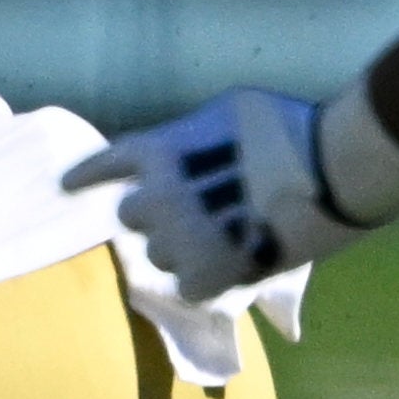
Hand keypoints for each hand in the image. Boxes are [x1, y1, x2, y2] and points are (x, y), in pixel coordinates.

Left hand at [75, 86, 361, 298]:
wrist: (332, 170)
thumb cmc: (287, 127)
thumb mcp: (227, 111)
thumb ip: (191, 135)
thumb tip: (184, 153)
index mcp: (159, 150)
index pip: (105, 165)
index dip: (86, 176)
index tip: (66, 186)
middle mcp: (156, 197)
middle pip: (130, 216)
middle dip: (154, 213)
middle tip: (189, 212)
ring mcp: (179, 241)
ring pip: (158, 255)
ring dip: (179, 248)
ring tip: (218, 238)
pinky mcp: (207, 278)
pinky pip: (186, 287)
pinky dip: (204, 281)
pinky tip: (229, 266)